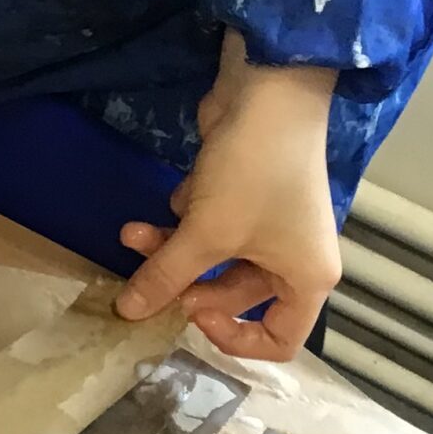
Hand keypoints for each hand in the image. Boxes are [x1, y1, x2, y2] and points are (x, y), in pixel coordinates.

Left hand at [116, 32, 341, 360]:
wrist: (268, 92)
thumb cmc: (252, 175)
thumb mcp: (206, 234)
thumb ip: (165, 277)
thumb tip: (127, 313)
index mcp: (306, 279)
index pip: (280, 341)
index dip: (234, 340)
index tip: (192, 315)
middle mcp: (295, 256)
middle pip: (234, 295)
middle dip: (184, 282)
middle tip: (146, 273)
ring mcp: (271, 223)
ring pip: (214, 256)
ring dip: (171, 247)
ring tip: (129, 232)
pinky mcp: (247, 193)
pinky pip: (212, 222)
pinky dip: (188, 214)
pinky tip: (174, 194)